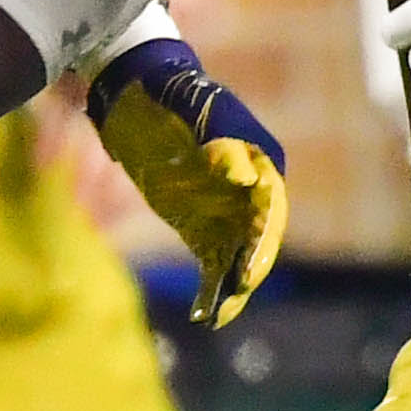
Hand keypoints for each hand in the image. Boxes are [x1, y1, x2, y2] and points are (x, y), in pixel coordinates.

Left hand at [85, 38, 286, 327]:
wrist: (139, 93)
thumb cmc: (174, 94)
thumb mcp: (196, 109)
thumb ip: (221, 142)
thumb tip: (244, 177)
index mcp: (263, 163)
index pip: (270, 210)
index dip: (262, 240)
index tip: (249, 267)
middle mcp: (252, 195)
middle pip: (258, 241)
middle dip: (249, 270)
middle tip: (236, 293)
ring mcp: (227, 214)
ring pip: (237, 260)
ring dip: (230, 290)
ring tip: (217, 317)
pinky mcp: (201, 229)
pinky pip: (212, 266)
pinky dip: (209, 290)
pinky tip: (201, 315)